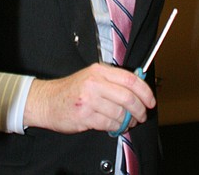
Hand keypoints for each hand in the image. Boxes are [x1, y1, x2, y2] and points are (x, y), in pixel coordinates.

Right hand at [23, 62, 155, 133]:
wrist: (47, 101)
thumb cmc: (72, 90)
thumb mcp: (92, 76)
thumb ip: (112, 80)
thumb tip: (138, 89)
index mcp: (99, 70)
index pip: (130, 79)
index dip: (145, 91)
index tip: (151, 101)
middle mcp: (95, 82)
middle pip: (128, 97)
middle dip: (140, 110)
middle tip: (142, 115)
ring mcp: (89, 99)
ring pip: (120, 113)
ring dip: (128, 122)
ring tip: (128, 123)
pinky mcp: (84, 115)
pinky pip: (109, 124)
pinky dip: (116, 128)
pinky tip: (115, 127)